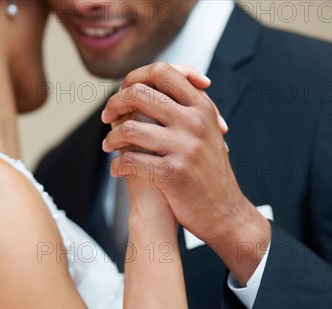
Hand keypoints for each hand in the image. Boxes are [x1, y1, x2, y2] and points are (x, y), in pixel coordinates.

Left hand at [113, 64, 218, 235]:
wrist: (225, 212)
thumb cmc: (208, 172)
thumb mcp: (207, 131)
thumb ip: (184, 108)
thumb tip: (148, 87)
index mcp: (202, 108)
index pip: (163, 72)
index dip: (135, 77)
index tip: (123, 92)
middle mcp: (195, 122)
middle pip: (139, 94)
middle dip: (115, 104)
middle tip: (106, 117)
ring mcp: (185, 147)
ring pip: (129, 128)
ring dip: (111, 138)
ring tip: (108, 146)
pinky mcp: (173, 173)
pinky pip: (131, 161)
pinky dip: (117, 166)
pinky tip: (117, 170)